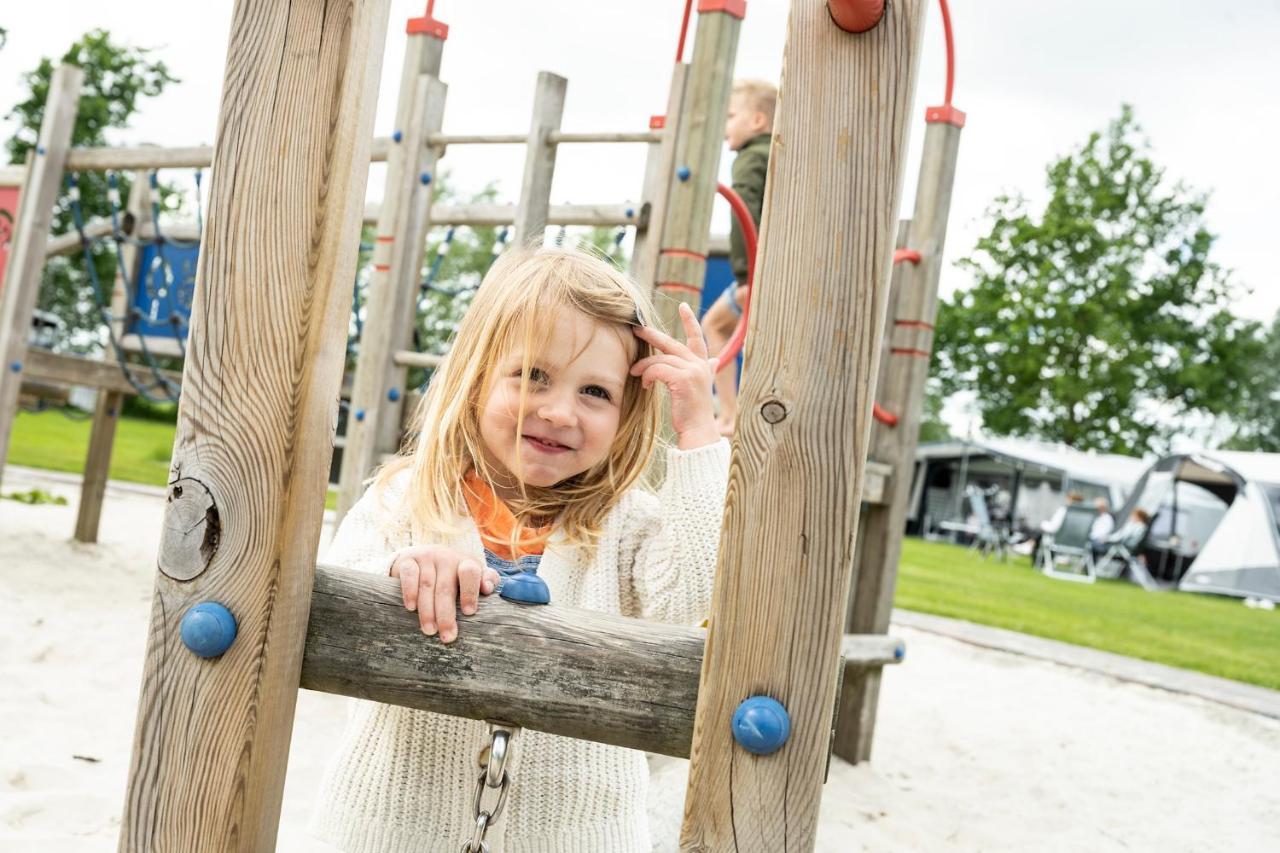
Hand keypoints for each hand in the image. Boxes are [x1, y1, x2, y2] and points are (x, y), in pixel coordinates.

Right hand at [389, 545, 499, 642]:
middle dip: (446, 615)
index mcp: (466, 561)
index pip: (470, 573)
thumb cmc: (454, 572)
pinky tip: (411, 608)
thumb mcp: (473, 574)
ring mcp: (426, 557)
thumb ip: (488, 579)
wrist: (423, 554)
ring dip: (427, 611)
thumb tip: (488, 588)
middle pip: (446, 588)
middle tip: (448, 636)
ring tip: (430, 631)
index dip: (470, 592)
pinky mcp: (408, 560)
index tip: (469, 612)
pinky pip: (409, 575)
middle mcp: (446, 557)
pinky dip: (410, 591)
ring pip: (427, 585)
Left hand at [632, 302, 719, 449]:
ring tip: (635, 373)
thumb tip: (715, 361)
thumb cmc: (694, 413)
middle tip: (636, 329)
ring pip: (660, 359)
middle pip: (671, 344)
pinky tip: (644, 384)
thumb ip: (706, 371)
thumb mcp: (701, 388)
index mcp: (703, 365)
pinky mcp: (683, 380)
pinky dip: (647, 375)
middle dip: (652, 335)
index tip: (682, 306)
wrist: (698, 431)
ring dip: (644, 366)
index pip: (697, 338)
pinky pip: (657, 370)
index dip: (690, 321)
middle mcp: (700, 365)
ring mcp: (692, 371)